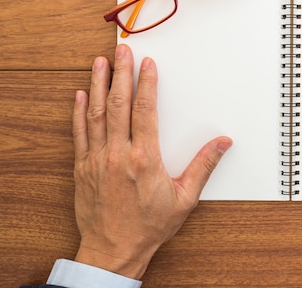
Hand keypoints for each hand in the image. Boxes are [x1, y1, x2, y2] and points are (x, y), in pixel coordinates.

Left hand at [71, 44, 231, 278]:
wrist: (114, 250)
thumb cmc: (149, 226)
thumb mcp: (185, 198)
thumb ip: (204, 166)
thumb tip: (222, 143)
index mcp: (145, 159)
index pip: (145, 110)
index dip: (147, 83)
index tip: (148, 65)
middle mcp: (118, 155)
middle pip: (119, 105)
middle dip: (121, 74)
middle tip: (122, 51)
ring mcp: (96, 160)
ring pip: (96, 114)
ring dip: (99, 85)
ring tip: (100, 63)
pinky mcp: (82, 168)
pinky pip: (79, 134)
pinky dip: (79, 112)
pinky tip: (81, 95)